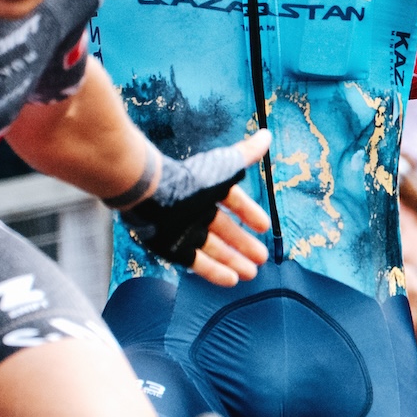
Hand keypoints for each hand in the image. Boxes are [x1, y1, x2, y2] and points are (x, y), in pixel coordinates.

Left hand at [117, 131, 271, 282]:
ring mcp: (184, 231)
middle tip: (262, 257)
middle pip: (224, 231)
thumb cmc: (188, 179)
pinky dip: (214, 271)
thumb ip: (246, 155)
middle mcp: (196, 211)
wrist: (148, 193)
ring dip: (233, 261)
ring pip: (213, 249)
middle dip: (243, 244)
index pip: (233, 203)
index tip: (264, 227)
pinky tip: (231, 281)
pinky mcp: (172, 248)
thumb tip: (267, 135)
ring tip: (251, 273)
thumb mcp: (223, 167)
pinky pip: (196, 262)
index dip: (249, 214)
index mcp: (207, 190)